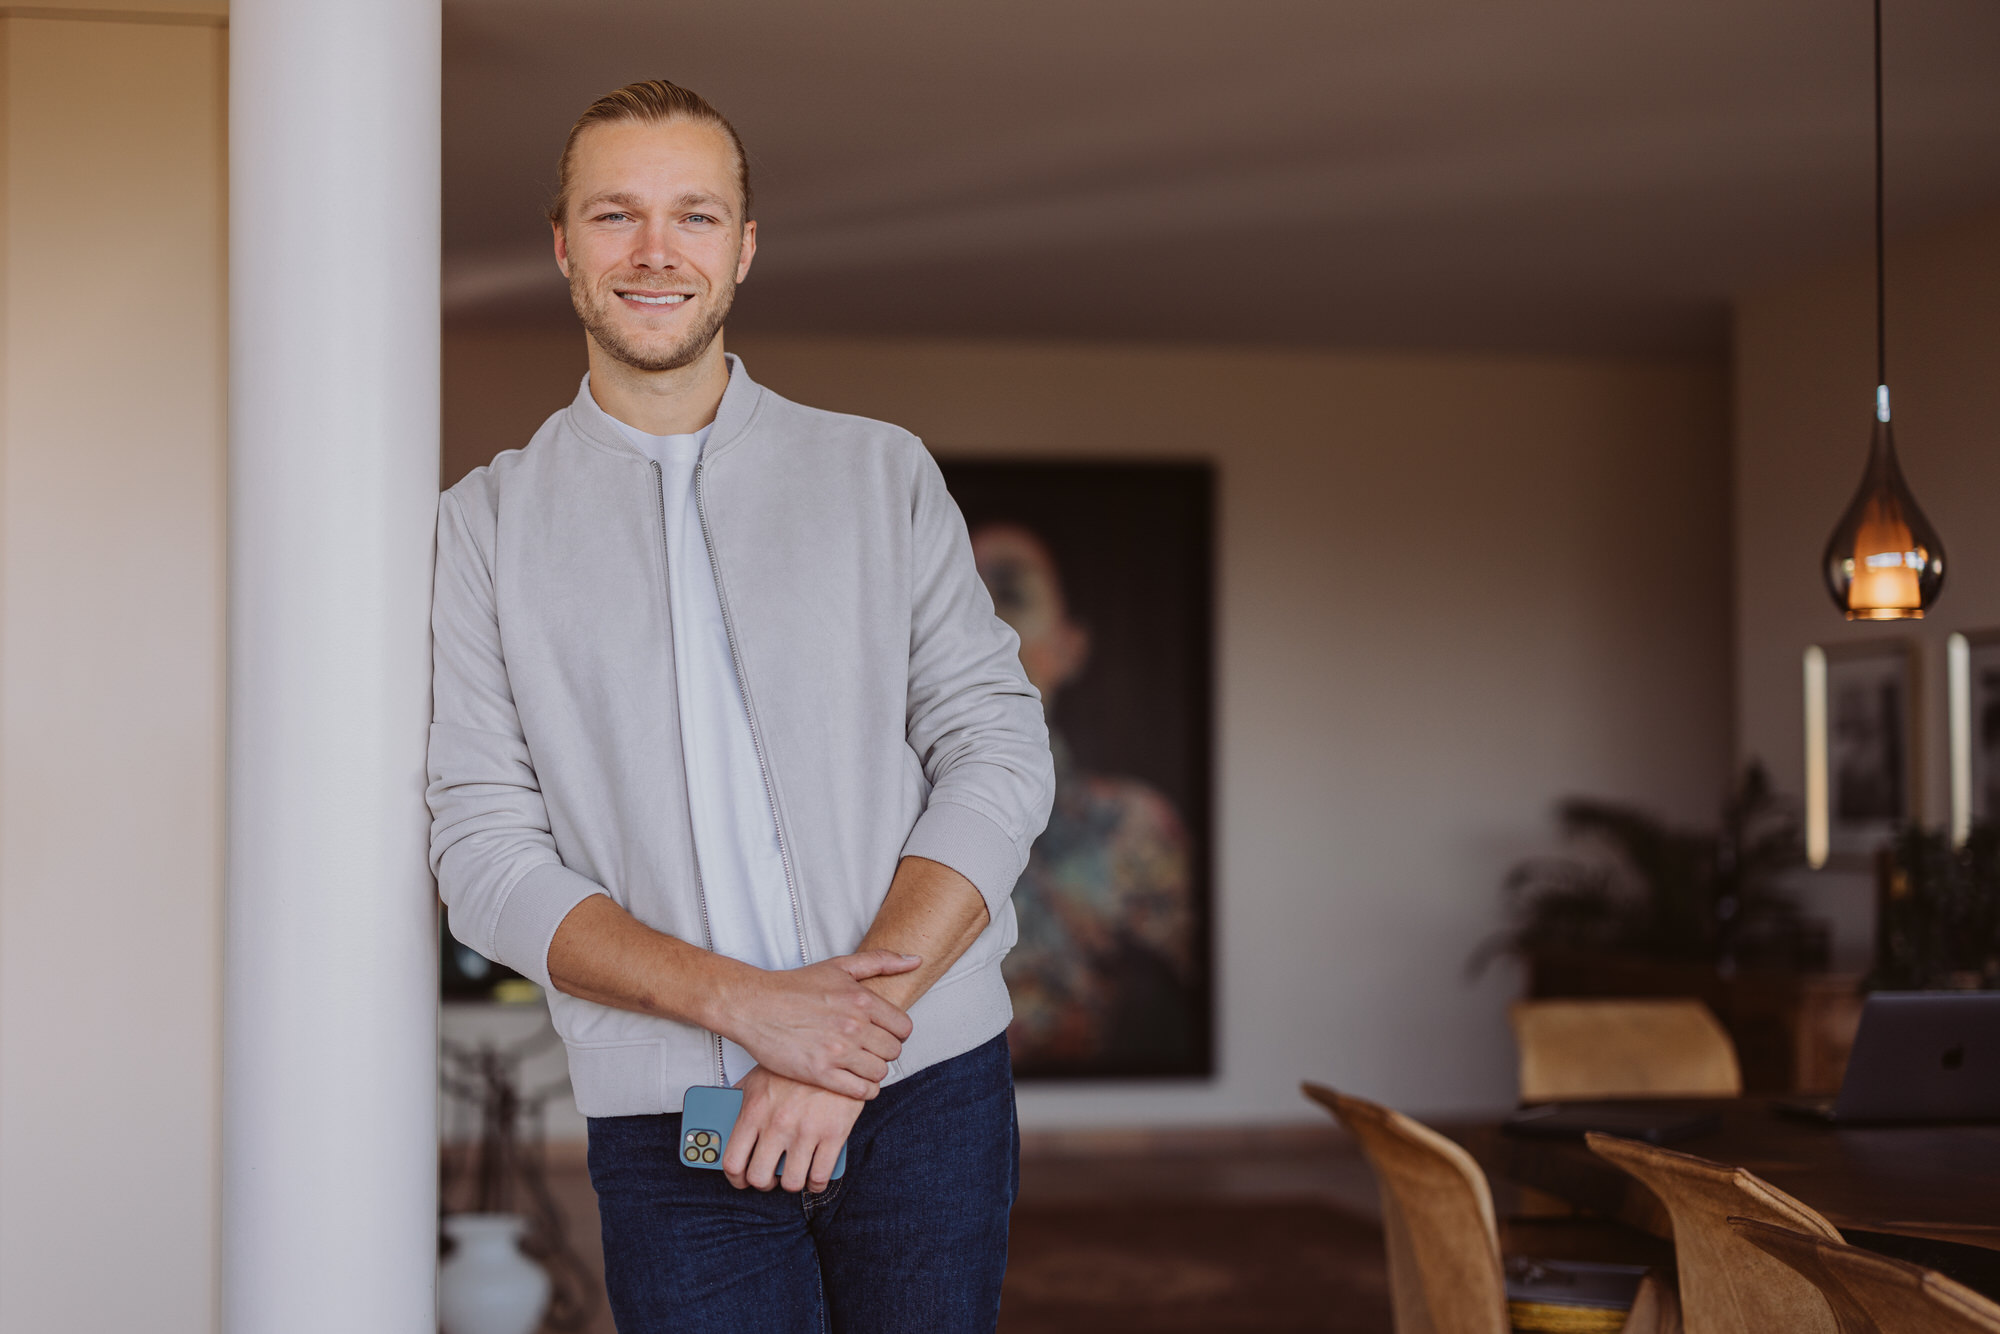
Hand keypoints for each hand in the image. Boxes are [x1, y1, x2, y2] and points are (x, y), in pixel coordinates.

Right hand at [719, 951, 918, 1099]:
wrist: (754, 1005)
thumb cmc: (795, 985)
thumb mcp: (840, 966)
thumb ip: (881, 961)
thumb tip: (916, 959)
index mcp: (862, 999)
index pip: (904, 1028)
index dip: (896, 1033)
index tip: (882, 1034)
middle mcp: (854, 1025)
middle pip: (893, 1052)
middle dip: (884, 1052)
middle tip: (869, 1050)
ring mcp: (837, 1051)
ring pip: (880, 1073)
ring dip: (873, 1071)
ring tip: (860, 1065)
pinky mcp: (820, 1072)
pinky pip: (861, 1091)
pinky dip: (863, 1090)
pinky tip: (853, 1081)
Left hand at [723, 1067, 864, 1192]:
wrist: (836, 1051)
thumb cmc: (796, 1067)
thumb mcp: (760, 1076)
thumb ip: (740, 1098)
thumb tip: (723, 1115)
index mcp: (754, 1111)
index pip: (733, 1161)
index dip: (735, 1179)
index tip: (741, 1180)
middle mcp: (777, 1124)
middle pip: (760, 1177)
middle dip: (764, 1183)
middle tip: (770, 1176)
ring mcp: (806, 1131)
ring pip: (792, 1182)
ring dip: (791, 1183)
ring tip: (794, 1175)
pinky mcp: (834, 1134)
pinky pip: (821, 1176)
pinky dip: (816, 1183)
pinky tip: (815, 1176)